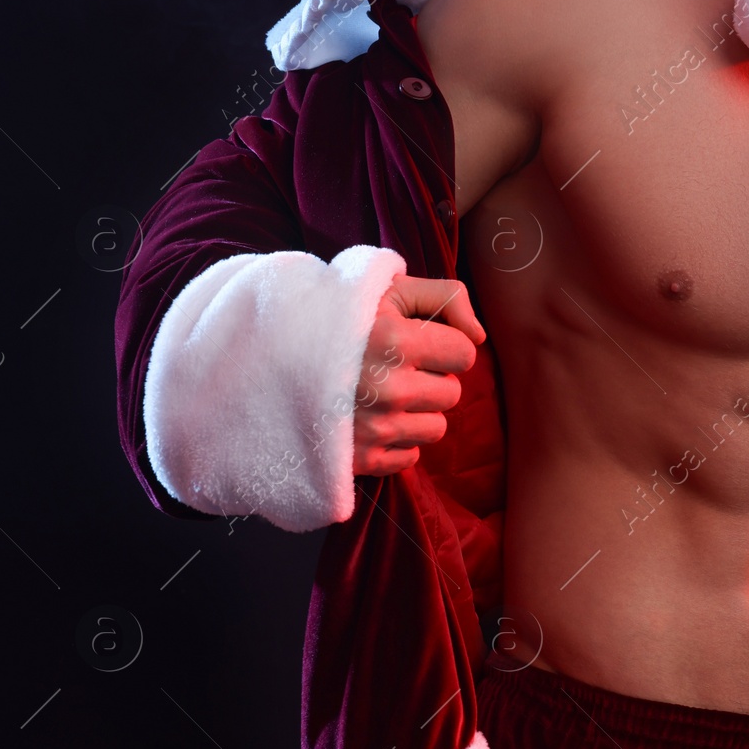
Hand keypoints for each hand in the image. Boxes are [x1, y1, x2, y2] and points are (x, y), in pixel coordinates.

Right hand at [352, 275, 486, 476]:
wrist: (269, 358)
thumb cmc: (339, 318)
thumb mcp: (389, 289)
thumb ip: (445, 296)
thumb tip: (479, 336)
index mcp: (394, 340)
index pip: (464, 353)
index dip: (446, 344)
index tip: (418, 340)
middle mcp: (387, 388)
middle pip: (452, 392)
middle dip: (431, 378)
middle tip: (394, 367)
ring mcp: (374, 427)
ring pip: (436, 427)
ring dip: (417, 411)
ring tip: (381, 392)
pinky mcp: (362, 459)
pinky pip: (410, 455)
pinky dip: (396, 440)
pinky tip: (370, 417)